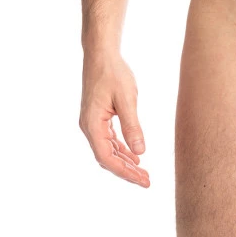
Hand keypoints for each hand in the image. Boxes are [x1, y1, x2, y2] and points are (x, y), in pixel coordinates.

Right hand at [79, 53, 149, 186]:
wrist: (101, 55)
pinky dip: (121, 149)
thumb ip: (132, 126)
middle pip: (107, 158)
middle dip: (126, 171)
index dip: (124, 172)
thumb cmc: (113, 73)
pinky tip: (134, 156)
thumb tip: (140, 152)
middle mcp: (89, 127)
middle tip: (147, 182)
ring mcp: (92, 123)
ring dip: (124, 162)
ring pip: (108, 150)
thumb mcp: (126, 99)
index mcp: (92, 124)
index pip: (106, 157)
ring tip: (143, 173)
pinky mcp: (98, 118)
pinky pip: (109, 140)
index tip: (142, 179)